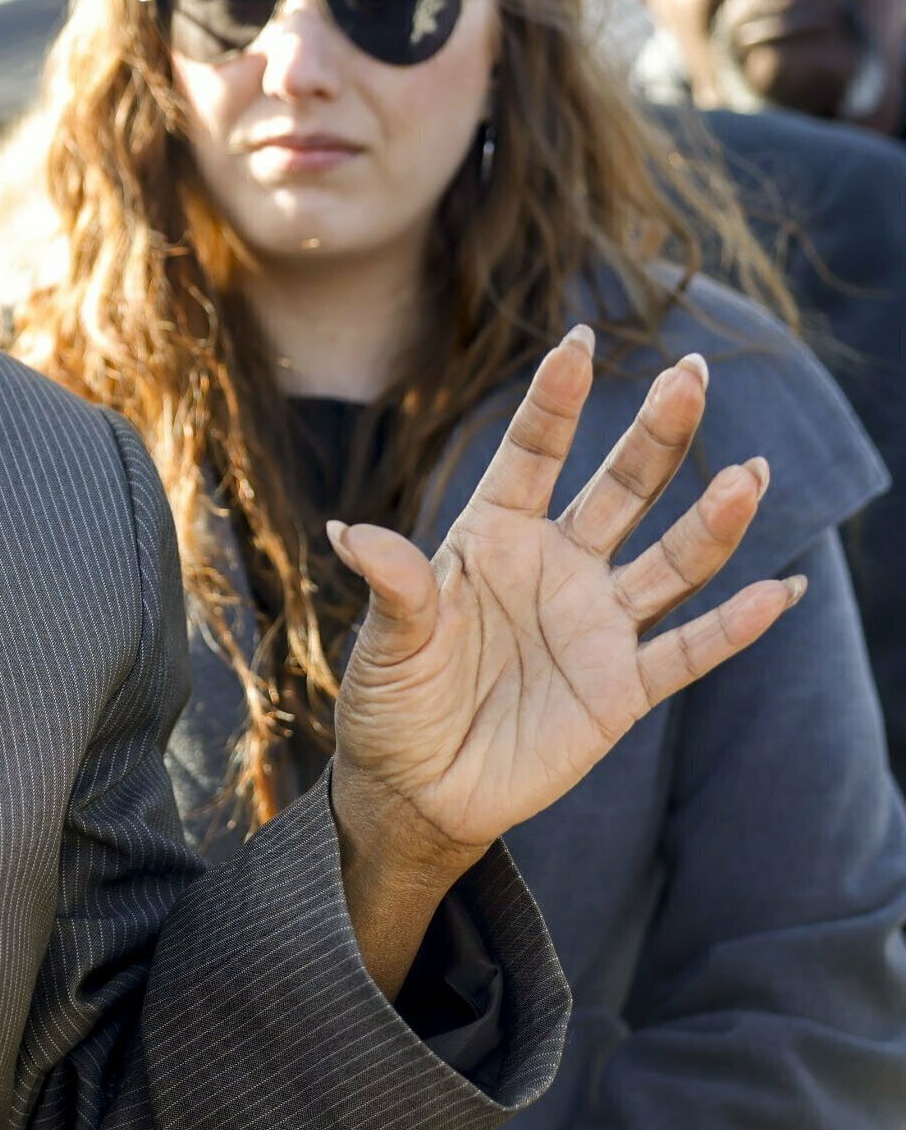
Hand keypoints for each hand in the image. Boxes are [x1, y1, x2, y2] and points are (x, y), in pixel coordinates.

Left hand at [330, 327, 794, 884]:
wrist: (414, 789)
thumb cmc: (390, 704)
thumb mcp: (385, 644)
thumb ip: (393, 587)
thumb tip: (347, 533)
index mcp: (491, 538)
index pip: (531, 455)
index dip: (554, 401)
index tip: (578, 340)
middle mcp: (555, 566)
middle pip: (620, 489)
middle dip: (657, 434)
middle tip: (694, 374)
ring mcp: (595, 624)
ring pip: (670, 560)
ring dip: (712, 520)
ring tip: (749, 473)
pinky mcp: (620, 688)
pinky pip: (689, 650)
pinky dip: (736, 625)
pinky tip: (782, 590)